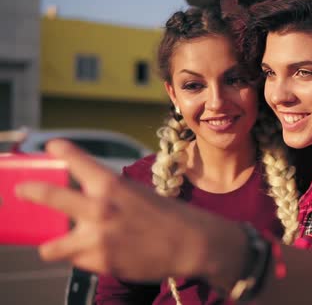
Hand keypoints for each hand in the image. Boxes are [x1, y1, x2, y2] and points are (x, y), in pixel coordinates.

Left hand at [16, 139, 236, 281]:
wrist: (192, 244)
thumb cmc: (169, 217)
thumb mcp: (139, 195)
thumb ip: (108, 197)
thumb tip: (83, 203)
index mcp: (112, 185)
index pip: (78, 160)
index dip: (61, 150)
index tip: (51, 145)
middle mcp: (99, 208)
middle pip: (49, 196)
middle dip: (31, 192)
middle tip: (22, 191)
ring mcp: (97, 238)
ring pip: (51, 246)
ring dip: (52, 245)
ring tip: (53, 246)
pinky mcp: (100, 262)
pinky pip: (77, 261)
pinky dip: (83, 258)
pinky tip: (100, 254)